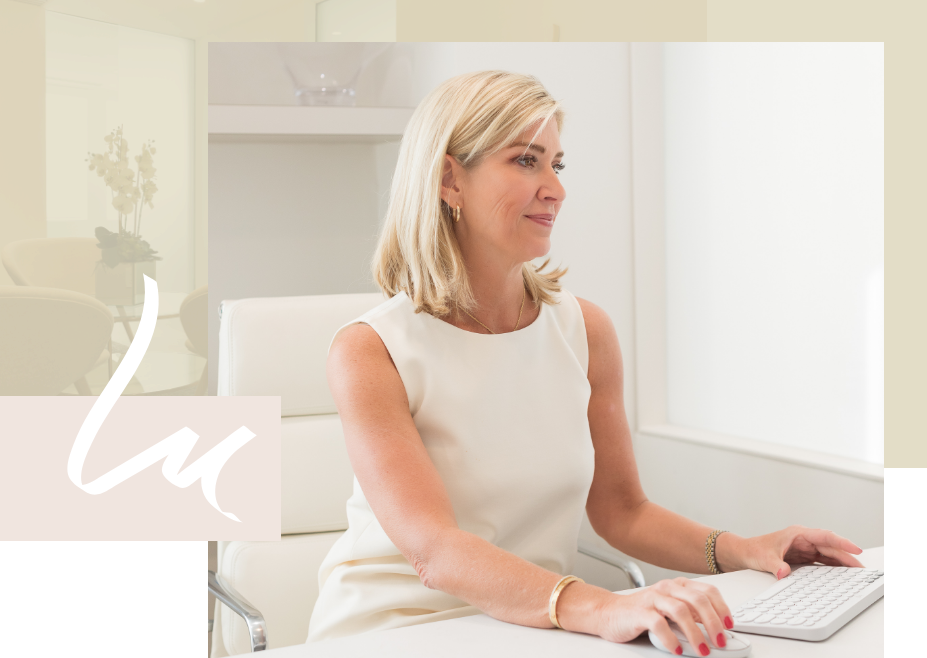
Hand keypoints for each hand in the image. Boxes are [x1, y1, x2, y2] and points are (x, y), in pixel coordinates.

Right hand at [597, 578, 733, 655]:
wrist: (608, 613)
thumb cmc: (641, 613)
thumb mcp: (670, 610)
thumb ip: (691, 615)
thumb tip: (716, 630)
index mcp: (677, 586)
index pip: (707, 592)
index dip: (722, 608)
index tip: (729, 625)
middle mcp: (666, 588)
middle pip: (697, 600)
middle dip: (713, 622)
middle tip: (720, 641)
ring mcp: (652, 599)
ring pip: (680, 611)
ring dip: (695, 633)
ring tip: (703, 650)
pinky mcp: (639, 612)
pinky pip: (658, 624)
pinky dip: (671, 638)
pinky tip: (676, 649)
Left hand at [736, 525, 863, 579]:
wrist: (744, 553)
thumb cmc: (753, 550)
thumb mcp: (763, 558)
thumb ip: (774, 564)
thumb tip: (783, 572)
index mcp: (797, 534)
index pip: (824, 536)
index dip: (841, 542)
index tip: (855, 548)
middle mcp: (803, 539)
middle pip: (830, 546)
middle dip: (847, 555)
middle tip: (861, 567)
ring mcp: (804, 548)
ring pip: (828, 554)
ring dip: (842, 562)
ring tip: (856, 572)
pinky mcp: (803, 557)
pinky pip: (822, 561)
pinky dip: (833, 567)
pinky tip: (842, 574)